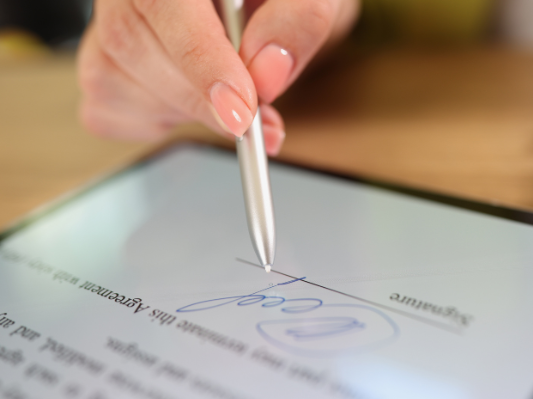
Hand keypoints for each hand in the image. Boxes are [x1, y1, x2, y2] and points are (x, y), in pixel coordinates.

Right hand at [77, 0, 358, 154]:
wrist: (263, 5)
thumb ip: (297, 22)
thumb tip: (266, 74)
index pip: (163, 5)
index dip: (202, 62)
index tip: (241, 111)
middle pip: (137, 48)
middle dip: (206, 99)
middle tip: (258, 117)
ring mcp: (103, 26)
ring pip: (118, 83)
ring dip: (191, 111)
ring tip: (233, 96)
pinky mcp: (101, 66)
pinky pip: (111, 110)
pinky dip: (164, 120)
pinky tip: (196, 97)